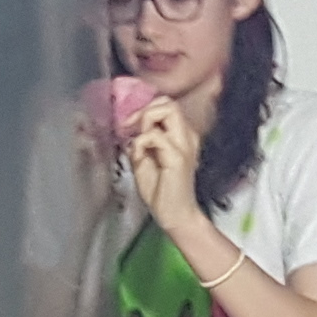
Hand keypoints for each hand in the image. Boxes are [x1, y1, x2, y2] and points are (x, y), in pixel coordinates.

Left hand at [125, 99, 203, 232]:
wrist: (175, 214)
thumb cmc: (161, 190)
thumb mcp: (144, 159)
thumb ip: (140, 141)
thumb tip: (129, 128)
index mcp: (181, 135)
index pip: (166, 105)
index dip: (144, 110)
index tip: (129, 126)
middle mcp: (187, 135)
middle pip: (169, 102)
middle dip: (145, 111)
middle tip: (132, 129)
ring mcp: (184, 144)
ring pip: (168, 109)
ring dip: (145, 121)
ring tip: (139, 143)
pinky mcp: (178, 156)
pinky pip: (154, 135)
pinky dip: (140, 144)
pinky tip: (139, 160)